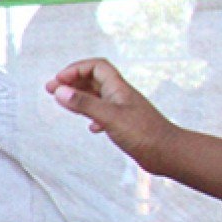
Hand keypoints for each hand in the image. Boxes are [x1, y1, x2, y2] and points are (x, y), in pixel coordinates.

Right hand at [48, 58, 175, 173]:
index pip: (95, 67)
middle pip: (94, 79)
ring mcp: (123, 109)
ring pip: (97, 96)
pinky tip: (90, 126)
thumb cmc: (145, 134)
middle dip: (72, 81)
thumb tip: (60, 91)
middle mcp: (120, 96)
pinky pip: (103, 113)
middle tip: (52, 89)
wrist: (168, 153)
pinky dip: (91, 115)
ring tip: (63, 103)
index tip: (58, 82)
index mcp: (118, 89)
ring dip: (79, 96)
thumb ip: (84, 104)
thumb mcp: (109, 117)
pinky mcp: (124, 124)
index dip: (75, 70)